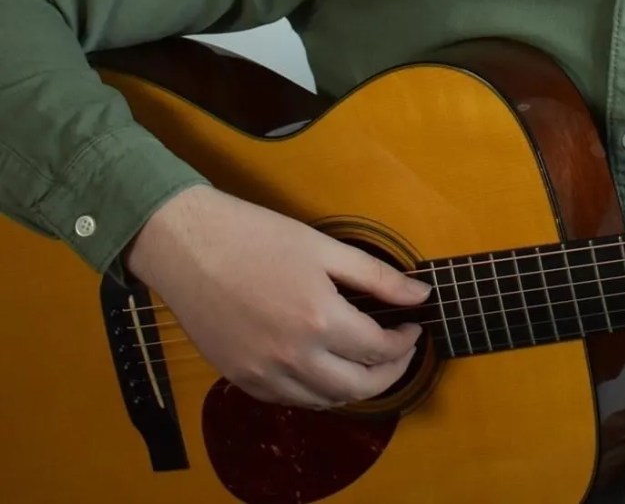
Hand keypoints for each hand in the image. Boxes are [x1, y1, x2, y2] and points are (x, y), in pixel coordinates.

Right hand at [124, 185, 430, 407]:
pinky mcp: (240, 379)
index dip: (405, 343)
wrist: (189, 246)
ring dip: (355, 388)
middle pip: (358, 387)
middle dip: (390, 374)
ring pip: (325, 401)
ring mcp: (263, 374)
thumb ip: (378, 277)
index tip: (413, 327)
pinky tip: (327, 368)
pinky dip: (317, 393)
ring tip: (369, 362)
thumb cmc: (257, 237)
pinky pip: (290, 400)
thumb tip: (420, 294)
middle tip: (401, 352)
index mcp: (320, 320)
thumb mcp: (325, 247)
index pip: (380, 350)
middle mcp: (293, 357)